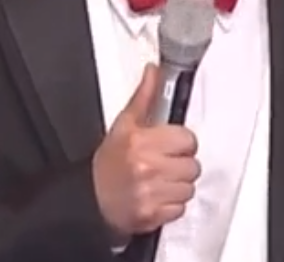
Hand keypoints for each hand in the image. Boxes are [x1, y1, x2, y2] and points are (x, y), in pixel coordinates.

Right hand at [92, 63, 200, 239]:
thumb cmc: (108, 163)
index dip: (180, 143)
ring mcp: (151, 192)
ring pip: (189, 188)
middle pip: (193, 166)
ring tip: (159, 181)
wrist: (90, 198)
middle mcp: (147, 166)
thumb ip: (144, 97)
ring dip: (177, 186)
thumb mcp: (123, 125)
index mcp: (141, 141)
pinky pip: (180, 208)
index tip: (168, 146)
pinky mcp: (153, 214)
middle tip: (162, 165)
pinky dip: (171, 205)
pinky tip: (156, 196)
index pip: (188, 139)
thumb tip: (153, 71)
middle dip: (180, 165)